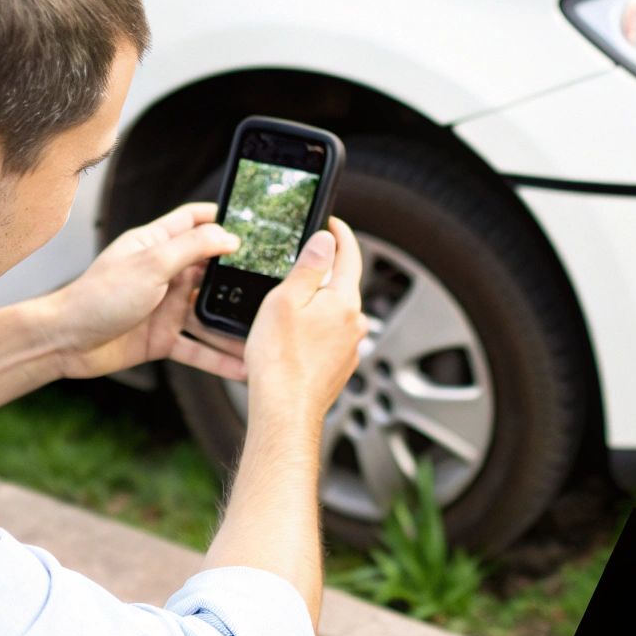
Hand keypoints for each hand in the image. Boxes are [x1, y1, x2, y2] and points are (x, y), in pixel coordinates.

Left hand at [34, 202, 247, 380]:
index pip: (194, 221)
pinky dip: (218, 359)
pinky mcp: (162, 338)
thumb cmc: (97, 296)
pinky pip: (197, 348)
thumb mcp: (150, 265)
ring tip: (268, 330)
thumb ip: (191, 249)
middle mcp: (164, 274)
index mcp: (156, 245)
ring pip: (208, 314)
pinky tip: (242, 368)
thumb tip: (229, 236)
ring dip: (234, 324)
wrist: (65, 342)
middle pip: (211, 269)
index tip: (256, 222)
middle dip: (240, 275)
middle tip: (277, 280)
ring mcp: (165, 307)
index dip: (223, 218)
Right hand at [243, 217, 366, 441]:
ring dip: (318, 303)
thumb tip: (326, 241)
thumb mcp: (285, 300)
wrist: (284, 412)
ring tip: (288, 306)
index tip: (332, 223)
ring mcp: (350, 348)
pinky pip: (329, 336)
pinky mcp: (340, 367)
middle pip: (343, 284)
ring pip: (335, 312)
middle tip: (300, 263)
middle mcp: (355, 324)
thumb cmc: (280, 361)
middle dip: (325, 271)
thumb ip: (309, 267)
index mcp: (345, 301)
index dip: (340, 235)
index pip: (350, 256)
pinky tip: (293, 338)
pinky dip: (315, 329)